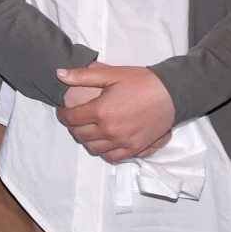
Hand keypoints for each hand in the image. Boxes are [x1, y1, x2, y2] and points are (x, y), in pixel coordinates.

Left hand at [56, 62, 174, 161]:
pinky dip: (104, 152)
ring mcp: (123, 142)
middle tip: (74, 119)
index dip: (62, 115)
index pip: (71, 119)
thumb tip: (59, 74)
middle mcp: (110, 131)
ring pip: (94, 149)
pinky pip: (112, 158)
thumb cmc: (142, 81)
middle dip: (73, 127)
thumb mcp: (111, 74)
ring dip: (86, 140)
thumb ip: (83, 76)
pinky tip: (104, 141)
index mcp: (101, 112)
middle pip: (80, 135)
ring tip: (88, 129)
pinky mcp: (135, 149)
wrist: (172, 93)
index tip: (62, 110)